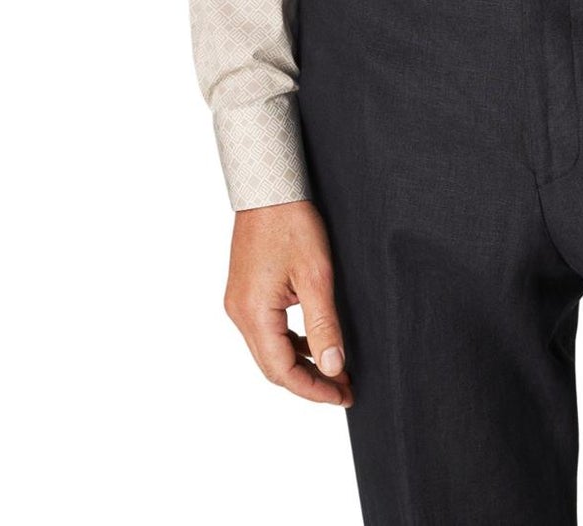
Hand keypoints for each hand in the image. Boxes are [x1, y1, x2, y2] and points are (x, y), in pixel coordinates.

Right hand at [223, 198, 353, 405]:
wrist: (269, 187)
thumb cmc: (291, 224)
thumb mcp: (316, 276)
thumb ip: (324, 325)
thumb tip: (332, 368)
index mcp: (253, 313)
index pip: (282, 371)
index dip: (313, 389)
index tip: (342, 395)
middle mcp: (239, 313)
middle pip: (272, 366)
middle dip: (309, 381)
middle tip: (343, 387)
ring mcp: (239, 303)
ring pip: (269, 350)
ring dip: (301, 363)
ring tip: (335, 368)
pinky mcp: (245, 292)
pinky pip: (267, 330)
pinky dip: (290, 342)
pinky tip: (314, 341)